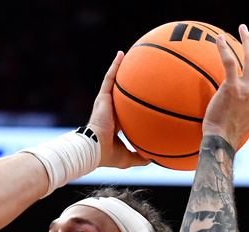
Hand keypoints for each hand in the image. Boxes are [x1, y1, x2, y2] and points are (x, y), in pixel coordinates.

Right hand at [88, 51, 149, 169]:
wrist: (93, 149)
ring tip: (128, 55)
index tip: (139, 99)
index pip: (124, 111)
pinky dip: (114, 66)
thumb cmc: (107, 155)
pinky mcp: (102, 98)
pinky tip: (121, 54)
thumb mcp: (128, 157)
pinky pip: (109, 79)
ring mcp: (105, 103)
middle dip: (126, 83)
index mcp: (114, 123)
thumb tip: (154, 160)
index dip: (130, 105)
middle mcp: (109, 110)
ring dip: (119, 68)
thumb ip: (140, 157)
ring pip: (113, 82)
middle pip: (119, 93)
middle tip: (137, 72)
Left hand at [202, 25, 248, 145]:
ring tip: (243, 27)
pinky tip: (219, 39)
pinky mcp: (232, 88)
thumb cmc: (228, 134)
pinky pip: (229, 62)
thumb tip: (241, 97)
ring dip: (248, 39)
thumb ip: (248, 104)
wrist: (222, 142)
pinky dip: (224, 48)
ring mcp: (248, 90)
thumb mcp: (247, 118)